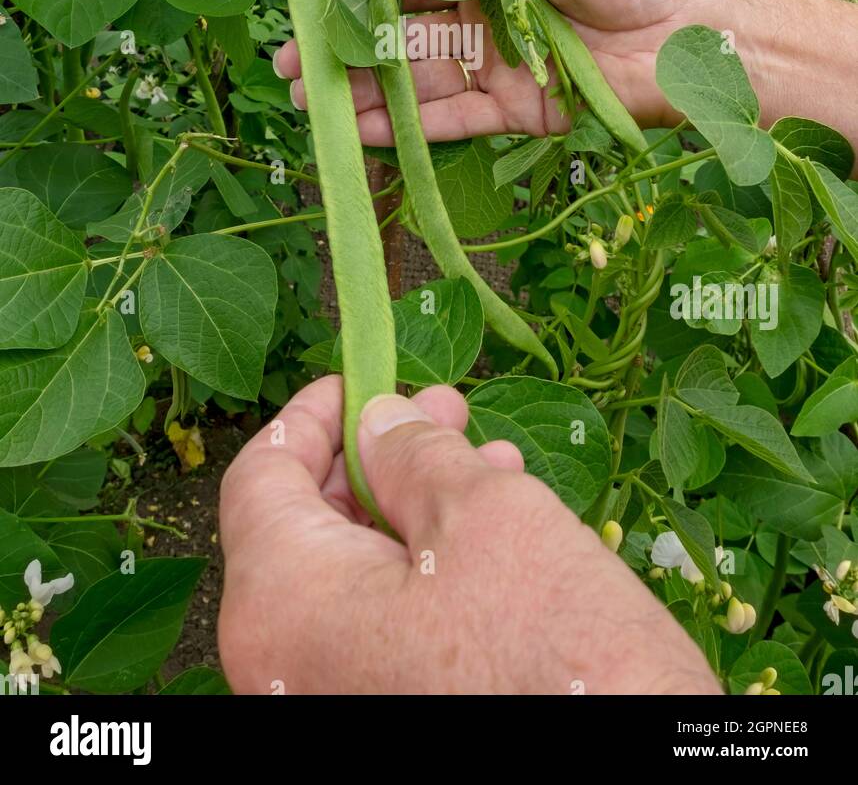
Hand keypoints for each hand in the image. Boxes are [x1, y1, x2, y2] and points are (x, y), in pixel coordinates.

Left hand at [218, 375, 720, 695]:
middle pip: (308, 527)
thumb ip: (414, 455)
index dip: (312, 415)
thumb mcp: (487, 515)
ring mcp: (331, 703)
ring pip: (353, 578)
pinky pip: (380, 630)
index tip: (364, 378)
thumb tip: (378, 422)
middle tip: (444, 410)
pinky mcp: (381, 721)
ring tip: (492, 462)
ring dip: (418, 508)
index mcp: (283, 601)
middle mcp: (285, 664)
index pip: (261, 477)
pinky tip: (498, 536)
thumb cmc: (553, 653)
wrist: (629, 780)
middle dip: (381, 456)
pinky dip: (428, 573)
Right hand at [274, 0, 718, 143]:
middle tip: (290, 63)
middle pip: (403, 35)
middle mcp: (485, 19)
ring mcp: (496, 69)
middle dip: (346, 48)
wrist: (696, 32)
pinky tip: (357, 128)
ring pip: (416, 82)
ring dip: (362, 92)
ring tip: (307, 101)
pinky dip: (404, 127)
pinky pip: (451, 121)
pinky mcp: (516, 114)